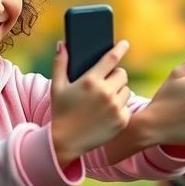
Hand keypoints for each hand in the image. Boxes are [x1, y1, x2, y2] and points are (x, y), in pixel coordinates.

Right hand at [50, 40, 132, 164]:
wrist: (65, 142)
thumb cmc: (60, 112)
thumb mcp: (57, 87)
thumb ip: (60, 64)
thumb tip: (62, 44)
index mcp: (90, 81)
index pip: (111, 58)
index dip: (120, 48)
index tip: (124, 44)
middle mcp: (105, 92)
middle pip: (122, 74)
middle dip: (115, 76)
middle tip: (105, 83)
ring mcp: (115, 107)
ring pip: (126, 90)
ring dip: (118, 92)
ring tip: (104, 101)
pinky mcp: (122, 119)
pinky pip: (127, 106)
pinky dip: (119, 108)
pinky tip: (106, 114)